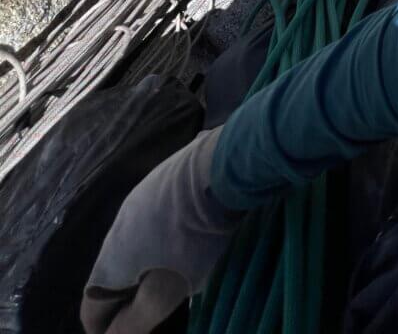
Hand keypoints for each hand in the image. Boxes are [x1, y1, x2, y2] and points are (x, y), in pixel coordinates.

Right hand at [81, 128, 238, 333]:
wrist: (217, 170)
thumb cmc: (192, 238)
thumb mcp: (166, 292)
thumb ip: (135, 320)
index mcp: (109, 260)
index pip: (90, 309)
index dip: (106, 330)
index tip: (131, 333)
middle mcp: (114, 229)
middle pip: (110, 278)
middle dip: (125, 301)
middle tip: (152, 315)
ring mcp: (136, 201)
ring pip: (130, 248)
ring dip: (142, 270)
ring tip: (170, 279)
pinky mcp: (158, 183)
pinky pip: (148, 224)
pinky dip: (156, 243)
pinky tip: (181, 242)